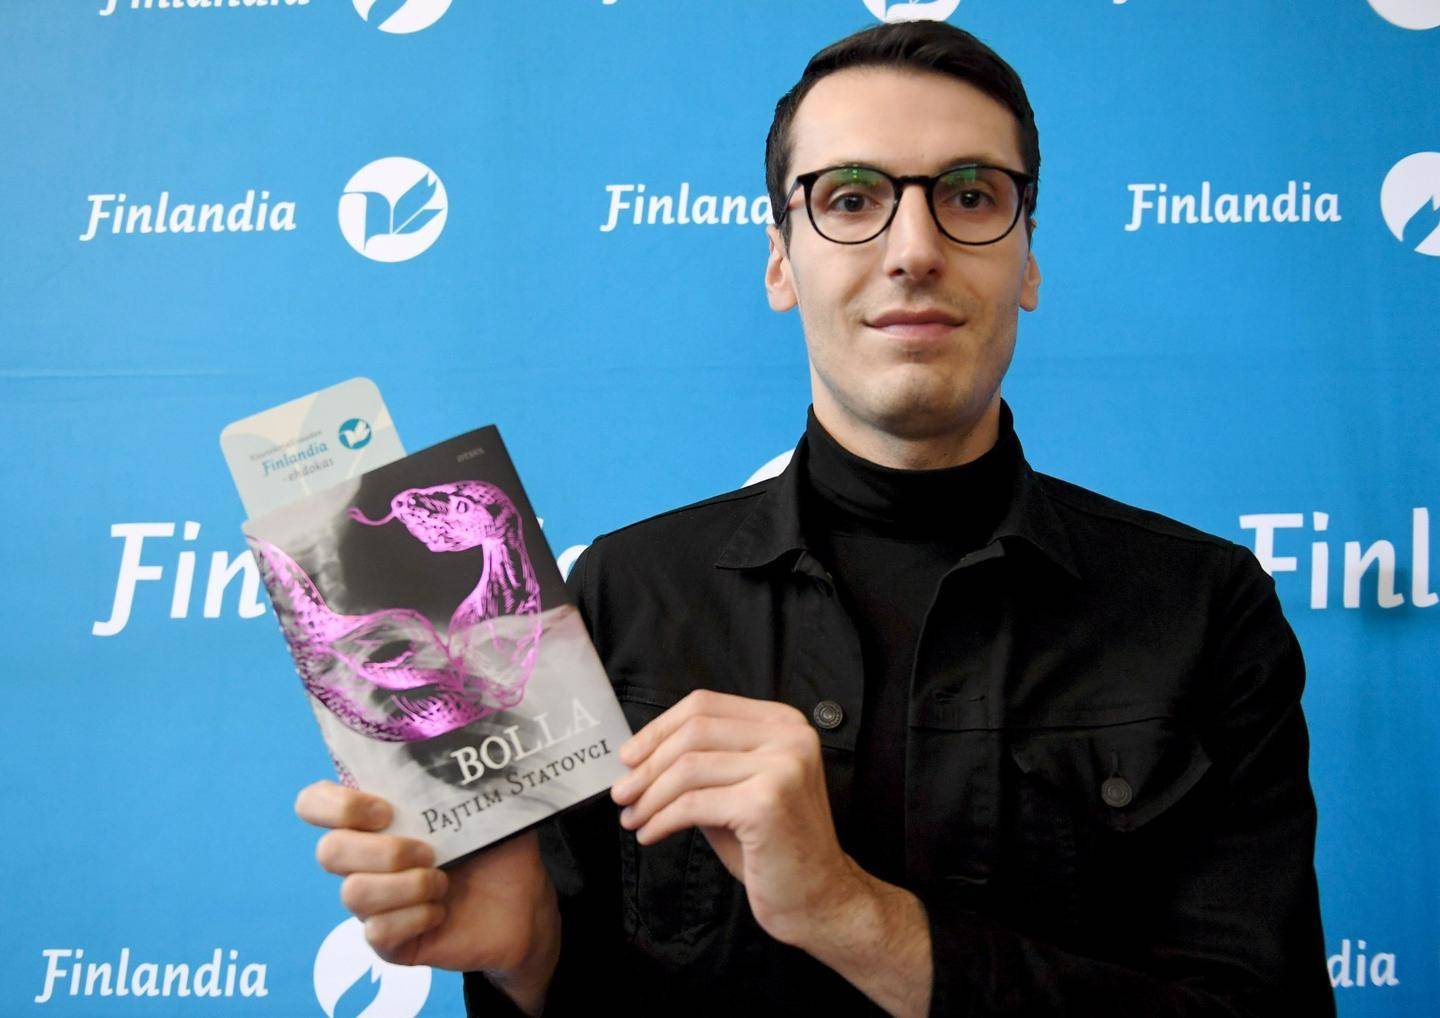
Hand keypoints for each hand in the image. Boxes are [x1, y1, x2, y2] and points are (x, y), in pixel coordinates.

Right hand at [294, 781, 559, 1009]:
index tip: (385, 809)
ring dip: (406, 886)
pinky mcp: (389, 942)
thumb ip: (463, 770)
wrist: (525, 906)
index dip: (335, 805)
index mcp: (377, 818)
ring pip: (353, 894)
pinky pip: (377, 932)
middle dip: (381, 850)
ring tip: (443, 883)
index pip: (315, 803)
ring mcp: (373, 904)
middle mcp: (364, 860)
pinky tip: (441, 911)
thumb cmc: (498, 848)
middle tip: (428, 851)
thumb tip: (465, 730)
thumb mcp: (485, 801)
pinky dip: (416, 918)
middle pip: (328, 852)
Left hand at [609, 690, 865, 948]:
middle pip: (695, 731)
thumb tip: (640, 755)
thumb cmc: (771, 846)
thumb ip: (704, 763)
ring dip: (649, 795)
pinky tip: (650, 834)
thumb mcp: (738, 788)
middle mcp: (790, 737)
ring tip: (632, 817)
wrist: (819, 897)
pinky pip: (693, 804)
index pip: (706, 705)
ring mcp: (782, 767)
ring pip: (689, 768)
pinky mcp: (767, 802)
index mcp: (784, 722)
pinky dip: (662, 820)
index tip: (628, 757)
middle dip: (648, 763)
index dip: (659, 728)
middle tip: (622, 792)